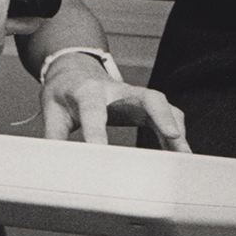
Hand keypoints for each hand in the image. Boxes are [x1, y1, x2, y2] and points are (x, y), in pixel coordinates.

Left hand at [40, 57, 189, 152]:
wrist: (74, 71)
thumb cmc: (63, 92)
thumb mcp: (50, 111)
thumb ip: (53, 137)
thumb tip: (54, 164)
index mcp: (88, 91)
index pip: (95, 111)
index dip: (97, 133)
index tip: (100, 155)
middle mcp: (117, 90)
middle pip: (147, 97)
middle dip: (162, 116)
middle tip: (173, 137)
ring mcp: (134, 95)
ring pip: (162, 106)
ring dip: (175, 128)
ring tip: (184, 155)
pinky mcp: (143, 104)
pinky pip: (164, 115)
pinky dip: (174, 133)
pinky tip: (179, 153)